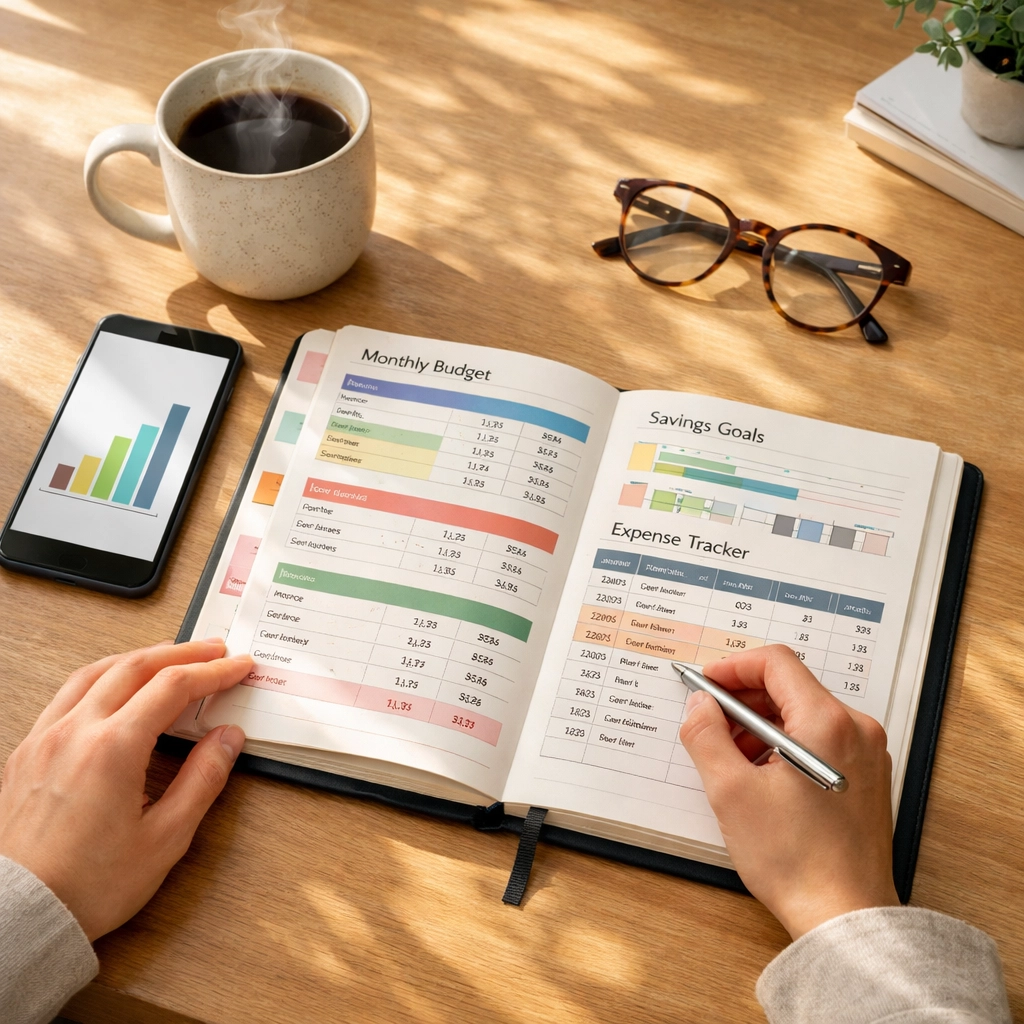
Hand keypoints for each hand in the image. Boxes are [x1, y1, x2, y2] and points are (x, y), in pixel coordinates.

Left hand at [0, 639, 251, 940]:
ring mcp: (45, 738)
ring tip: (167, 657)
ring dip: (139, 657)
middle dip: (182, 653)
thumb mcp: (165, 839)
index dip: (213, 672)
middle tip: (213, 650)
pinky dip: (102, 677)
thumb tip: (227, 740)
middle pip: (135, 667)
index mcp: (112, 749)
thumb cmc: (86, 886)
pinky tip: (113, 688)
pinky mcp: (26, 753)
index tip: (237, 667)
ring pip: (95, 672)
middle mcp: (75, 732)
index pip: (173, 686)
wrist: (21, 915)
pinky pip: (67, 694)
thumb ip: (202, 780)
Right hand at [678, 645, 899, 938]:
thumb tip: (699, 706)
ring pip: (803, 714)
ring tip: (732, 760)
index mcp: (827, 722)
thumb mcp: (731, 792)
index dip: (733, 667)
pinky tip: (760, 778)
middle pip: (790, 687)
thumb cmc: (797, 861)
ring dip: (761, 725)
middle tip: (710, 724)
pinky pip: (820, 740)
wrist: (845, 916)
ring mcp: (866, 755)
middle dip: (743, 700)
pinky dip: (784, 745)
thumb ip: (706, 736)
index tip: (706, 685)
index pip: (776, 663)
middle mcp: (856, 730)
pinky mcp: (866, 778)